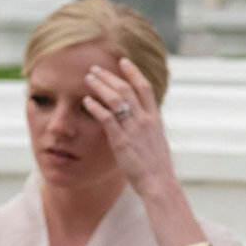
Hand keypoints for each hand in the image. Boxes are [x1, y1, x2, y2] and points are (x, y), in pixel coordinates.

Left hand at [79, 58, 176, 196]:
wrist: (159, 183)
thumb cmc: (157, 167)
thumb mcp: (157, 143)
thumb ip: (149, 129)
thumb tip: (143, 122)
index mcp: (155, 119)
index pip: (145, 88)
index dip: (134, 72)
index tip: (123, 62)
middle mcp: (145, 120)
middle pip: (127, 89)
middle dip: (110, 76)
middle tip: (95, 69)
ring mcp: (133, 129)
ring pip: (116, 99)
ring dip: (100, 86)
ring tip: (88, 79)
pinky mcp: (121, 140)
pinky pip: (106, 117)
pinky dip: (95, 107)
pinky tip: (86, 101)